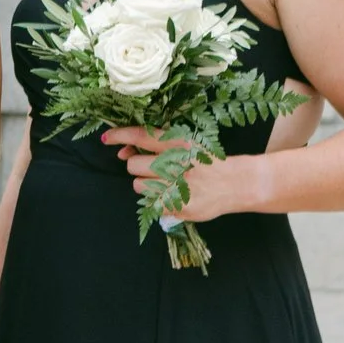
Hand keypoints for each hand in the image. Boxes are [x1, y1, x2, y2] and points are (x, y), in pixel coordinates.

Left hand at [100, 128, 264, 222]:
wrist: (237, 183)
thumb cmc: (207, 162)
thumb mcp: (186, 145)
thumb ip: (156, 146)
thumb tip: (123, 151)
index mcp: (178, 144)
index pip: (141, 136)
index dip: (120, 136)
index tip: (107, 139)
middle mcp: (176, 164)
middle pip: (133, 166)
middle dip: (139, 167)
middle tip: (155, 169)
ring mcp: (177, 187)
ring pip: (138, 186)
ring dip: (146, 185)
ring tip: (166, 183)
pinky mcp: (178, 206)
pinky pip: (151, 204)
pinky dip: (158, 201)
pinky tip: (174, 195)